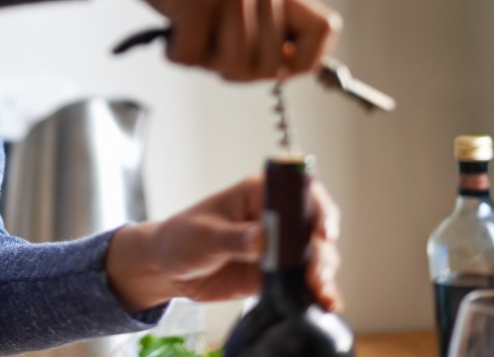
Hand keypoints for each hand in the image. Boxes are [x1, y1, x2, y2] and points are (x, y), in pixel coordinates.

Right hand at [88, 0, 341, 80]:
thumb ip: (256, 19)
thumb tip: (279, 68)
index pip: (324, 28)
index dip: (305, 61)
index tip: (276, 69)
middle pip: (270, 65)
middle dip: (235, 72)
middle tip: (209, 51)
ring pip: (234, 65)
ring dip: (202, 62)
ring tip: (185, 36)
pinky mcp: (197, 0)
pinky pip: (193, 56)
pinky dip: (175, 54)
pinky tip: (168, 32)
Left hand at [104, 173, 342, 313]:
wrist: (168, 268)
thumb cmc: (181, 238)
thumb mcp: (204, 235)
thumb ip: (234, 238)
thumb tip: (262, 240)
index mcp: (258, 194)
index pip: (299, 192)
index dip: (318, 208)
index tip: (323, 231)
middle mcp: (274, 218)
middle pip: (313, 228)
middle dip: (322, 250)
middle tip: (317, 273)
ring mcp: (278, 247)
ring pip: (315, 255)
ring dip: (323, 272)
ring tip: (319, 291)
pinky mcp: (276, 273)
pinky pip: (302, 280)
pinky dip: (316, 291)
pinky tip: (325, 302)